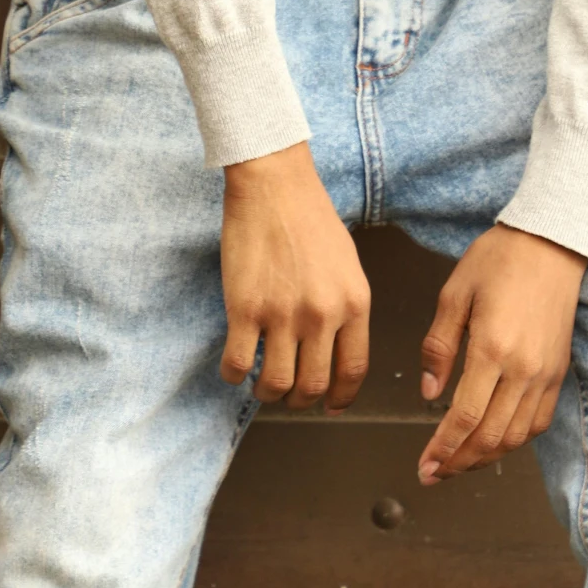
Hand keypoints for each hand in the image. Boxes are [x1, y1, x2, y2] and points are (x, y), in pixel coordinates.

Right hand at [218, 142, 371, 413]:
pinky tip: (234, 366)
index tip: (332, 405)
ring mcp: (282, 314)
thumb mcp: (347, 263)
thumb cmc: (310, 216)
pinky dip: (234, 375)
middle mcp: (322, 315)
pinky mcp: (245, 309)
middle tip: (289, 392)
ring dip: (267, 392)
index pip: (353, 370)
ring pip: (276, 384)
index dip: (341, 397)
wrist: (274, 183)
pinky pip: (238, 364)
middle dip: (300, 399)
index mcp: (354, 302)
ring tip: (261, 382)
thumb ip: (346, 306)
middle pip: (313, 386)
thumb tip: (336, 346)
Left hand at [417, 224, 587, 482]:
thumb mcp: (454, 294)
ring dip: (486, 458)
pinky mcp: (558, 371)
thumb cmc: (500, 259)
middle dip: (459, 463)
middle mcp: (523, 368)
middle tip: (434, 474)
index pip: (464, 417)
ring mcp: (545, 373)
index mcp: (492, 348)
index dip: (443, 450)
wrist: (550, 242)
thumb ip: (438, 347)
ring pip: (516, 437)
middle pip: (491, 437)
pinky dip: (517, 441)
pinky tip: (496, 441)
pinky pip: (539, 421)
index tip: (425, 467)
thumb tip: (428, 393)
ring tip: (460, 464)